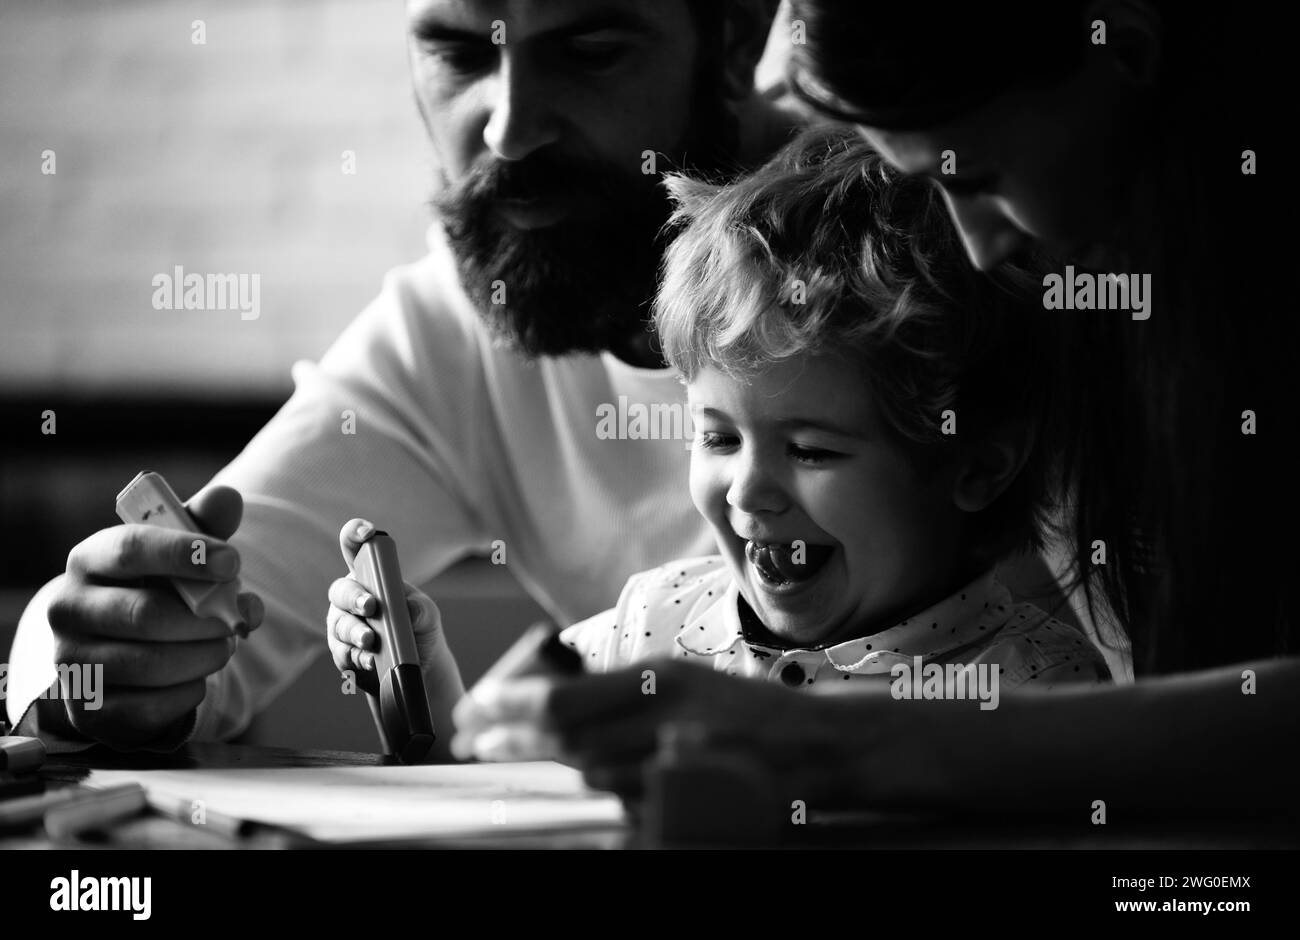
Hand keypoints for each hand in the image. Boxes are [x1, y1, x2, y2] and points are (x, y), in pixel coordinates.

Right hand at [46, 484, 263, 749]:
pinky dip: (189, 692)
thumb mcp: (180, 554)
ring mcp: (72, 663)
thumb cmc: (159, 589)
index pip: (131, 547)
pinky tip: (196, 678)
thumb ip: (205, 525)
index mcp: (89, 559)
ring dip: (204, 656)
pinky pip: (149, 707)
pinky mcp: (89, 711)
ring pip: (150, 664)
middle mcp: (68, 609)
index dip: (185, 554)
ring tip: (224, 646)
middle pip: (146, 614)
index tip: (233, 562)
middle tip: (235, 619)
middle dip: (206, 619)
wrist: (124, 652)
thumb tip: (227, 499)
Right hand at [326, 518, 447, 697]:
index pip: (355, 547)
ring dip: (355, 632)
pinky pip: (342, 653)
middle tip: (371, 606)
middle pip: (341, 590)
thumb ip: (421, 609)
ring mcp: (342, 625)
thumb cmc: (419, 629)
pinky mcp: (342, 653)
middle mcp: (350, 598)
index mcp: (371, 576)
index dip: (355, 534)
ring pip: (339, 624)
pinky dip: (356, 656)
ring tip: (371, 640)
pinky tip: (369, 660)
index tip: (368, 532)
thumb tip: (409, 609)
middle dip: (355, 597)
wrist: (419, 666)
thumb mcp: (427, 616)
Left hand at [452, 658, 879, 803]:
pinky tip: (566, 804)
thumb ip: (626, 691)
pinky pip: (626, 814)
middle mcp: (667, 719)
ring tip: (504, 762)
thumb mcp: (687, 680)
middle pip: (566, 738)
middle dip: (512, 740)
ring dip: (542, 772)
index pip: (564, 696)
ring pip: (589, 777)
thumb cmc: (748, 711)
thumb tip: (559, 702)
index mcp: (661, 679)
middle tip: (477, 739)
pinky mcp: (694, 803)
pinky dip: (591, 809)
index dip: (511, 705)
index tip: (479, 706)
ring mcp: (681, 765)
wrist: (819, 745)